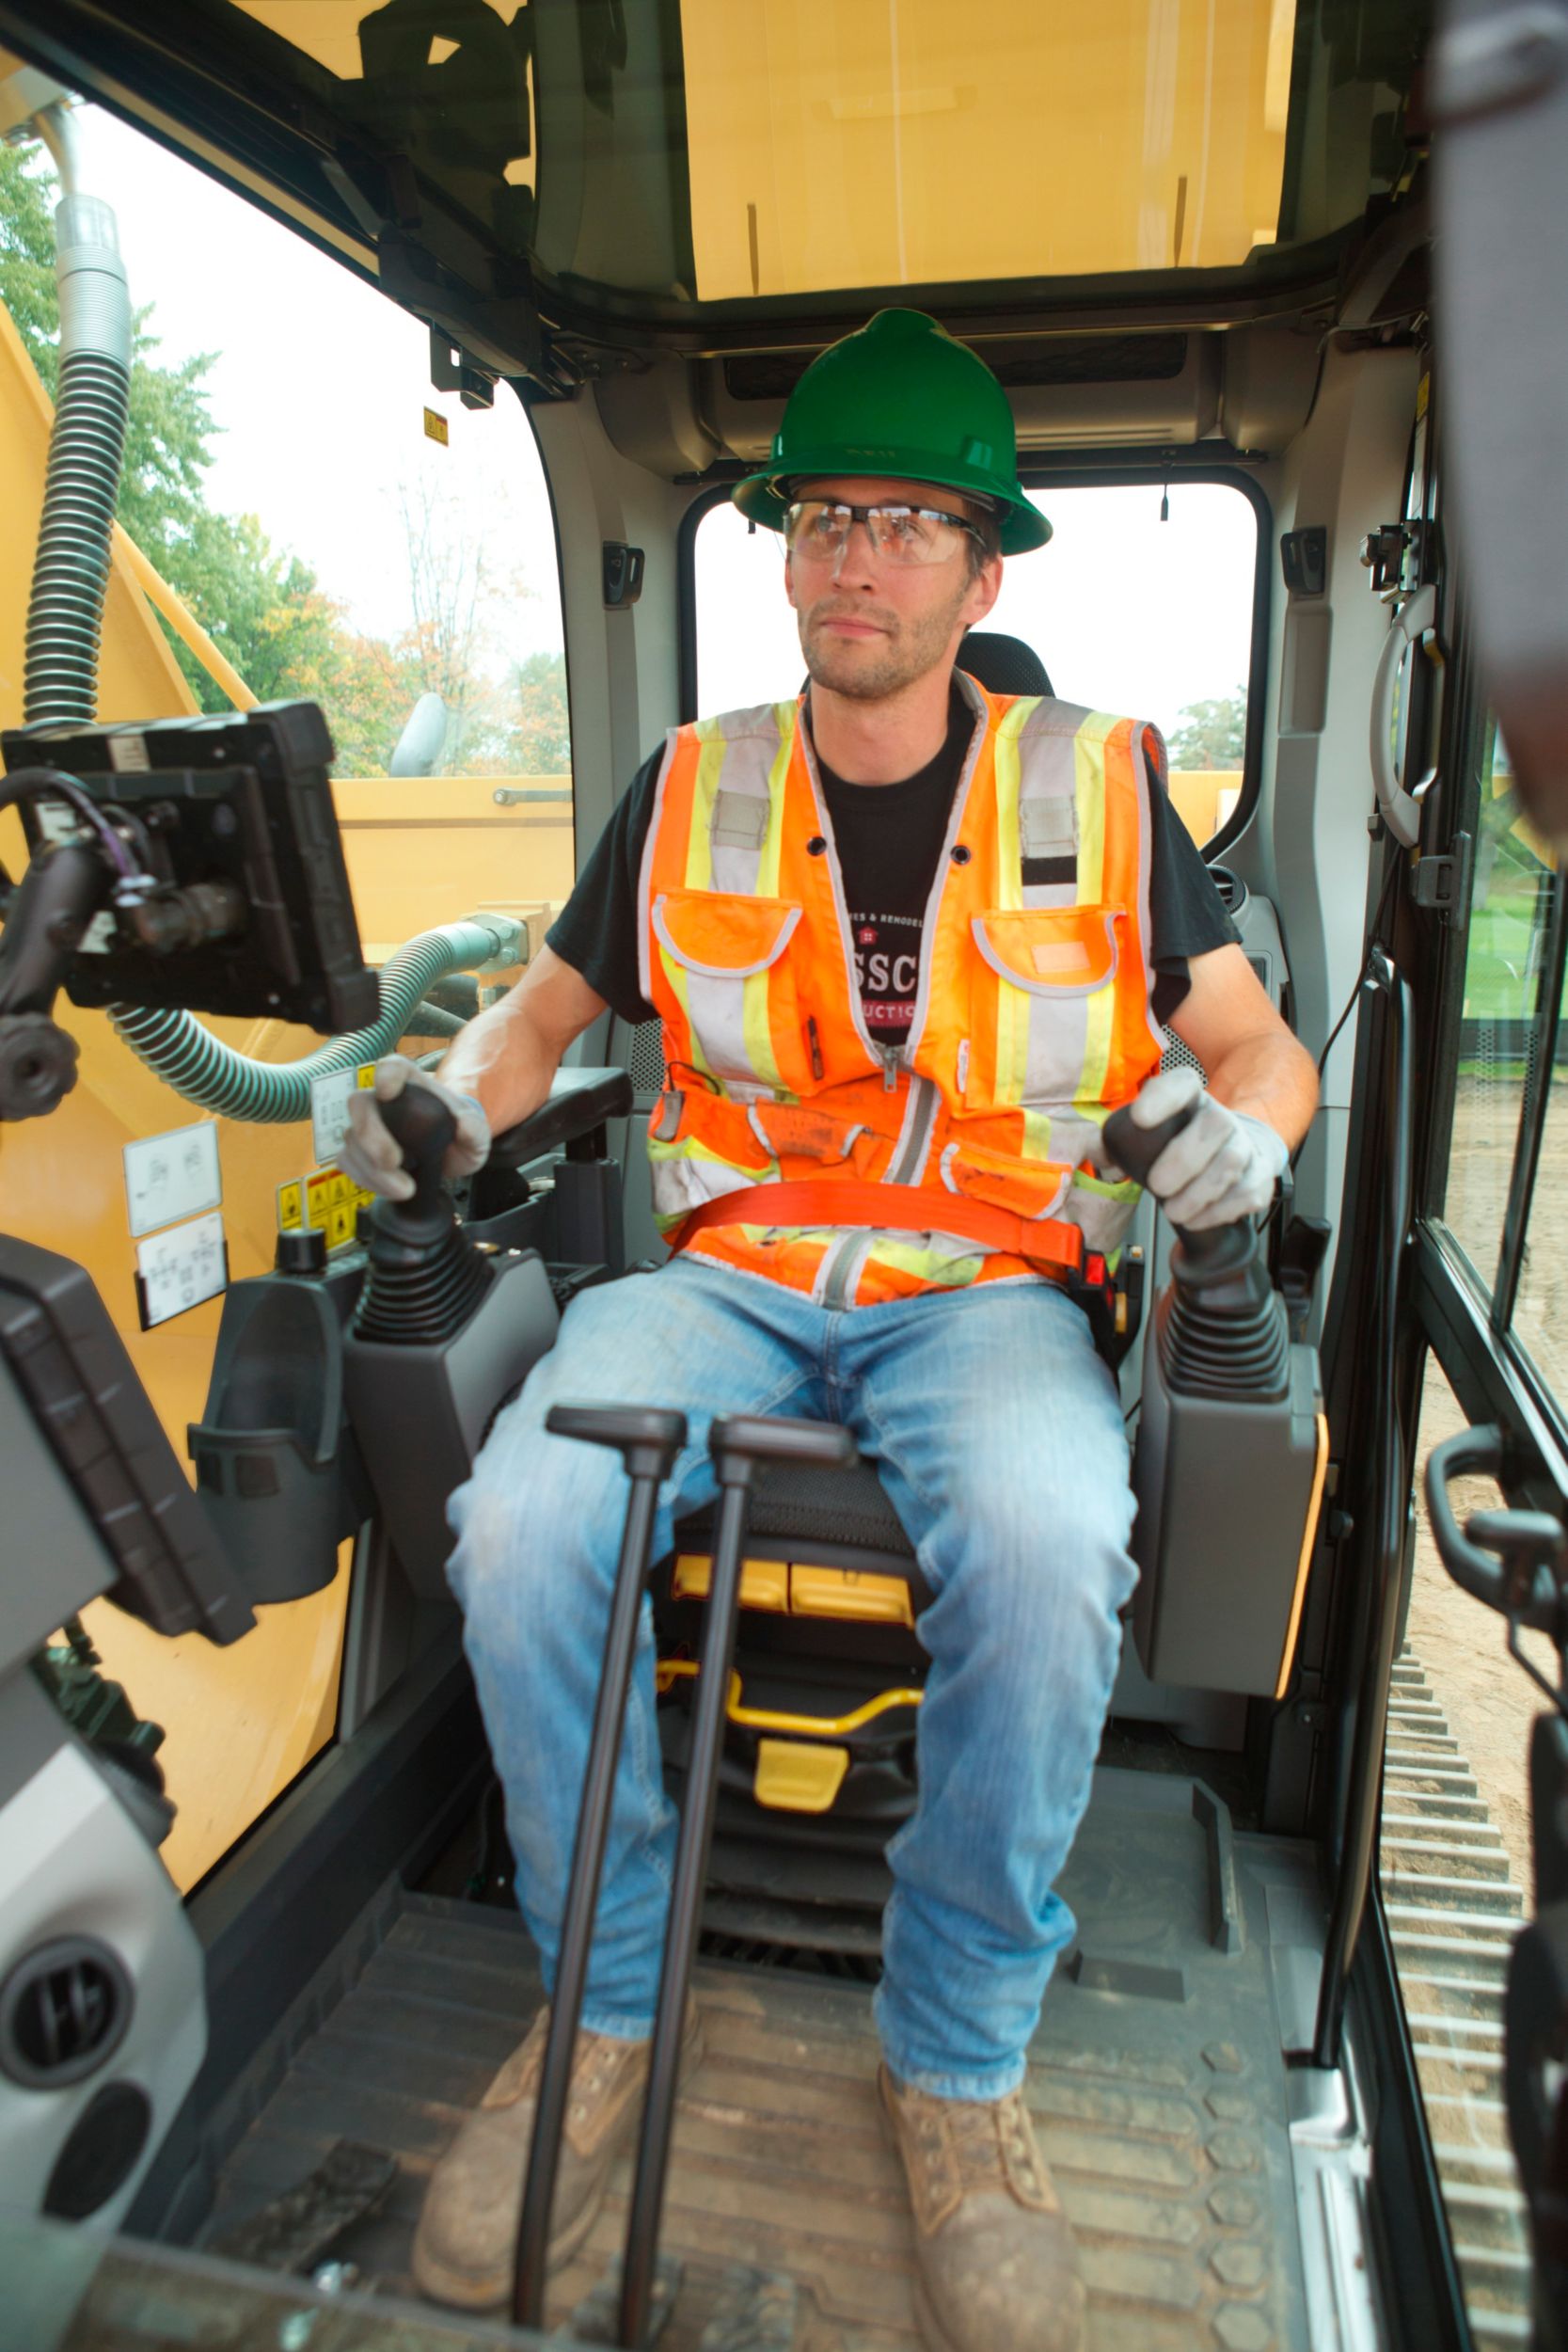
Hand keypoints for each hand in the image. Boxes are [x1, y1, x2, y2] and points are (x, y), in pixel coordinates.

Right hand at [339, 1054, 490, 1201]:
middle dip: (371, 1135)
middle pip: (360, 1103)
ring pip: (351, 1140)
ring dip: (373, 1169)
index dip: (385, 1076)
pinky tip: (391, 1190)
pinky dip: (367, 1180)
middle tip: (393, 1162)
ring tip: (405, 1189)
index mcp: (412, 1084)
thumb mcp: (476, 1132)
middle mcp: (383, 1101)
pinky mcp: (358, 1151)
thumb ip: (475, 1128)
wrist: (448, 1154)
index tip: (386, 1093)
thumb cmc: (458, 1132)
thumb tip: (464, 1125)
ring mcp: (366, 1125)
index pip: (392, 1066)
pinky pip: (348, 1162)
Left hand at [1123, 1066, 1287, 1230]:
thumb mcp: (1154, 1132)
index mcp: (1191, 1099)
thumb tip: (1101, 1155)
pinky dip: (1218, 1211)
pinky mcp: (1260, 1176)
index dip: (1163, 1098)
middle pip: (1214, 1125)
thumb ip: (1124, 1140)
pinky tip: (1196, 1219)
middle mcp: (1221, 1117)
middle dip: (1183, 1159)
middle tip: (1158, 1187)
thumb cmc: (1184, 1142)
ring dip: (1199, 1193)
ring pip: (1231, 1161)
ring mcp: (1245, 1145)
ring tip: (1174, 1212)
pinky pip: (1246, 1193)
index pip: (1183, 1083)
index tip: (1140, 1118)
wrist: (1238, 1148)